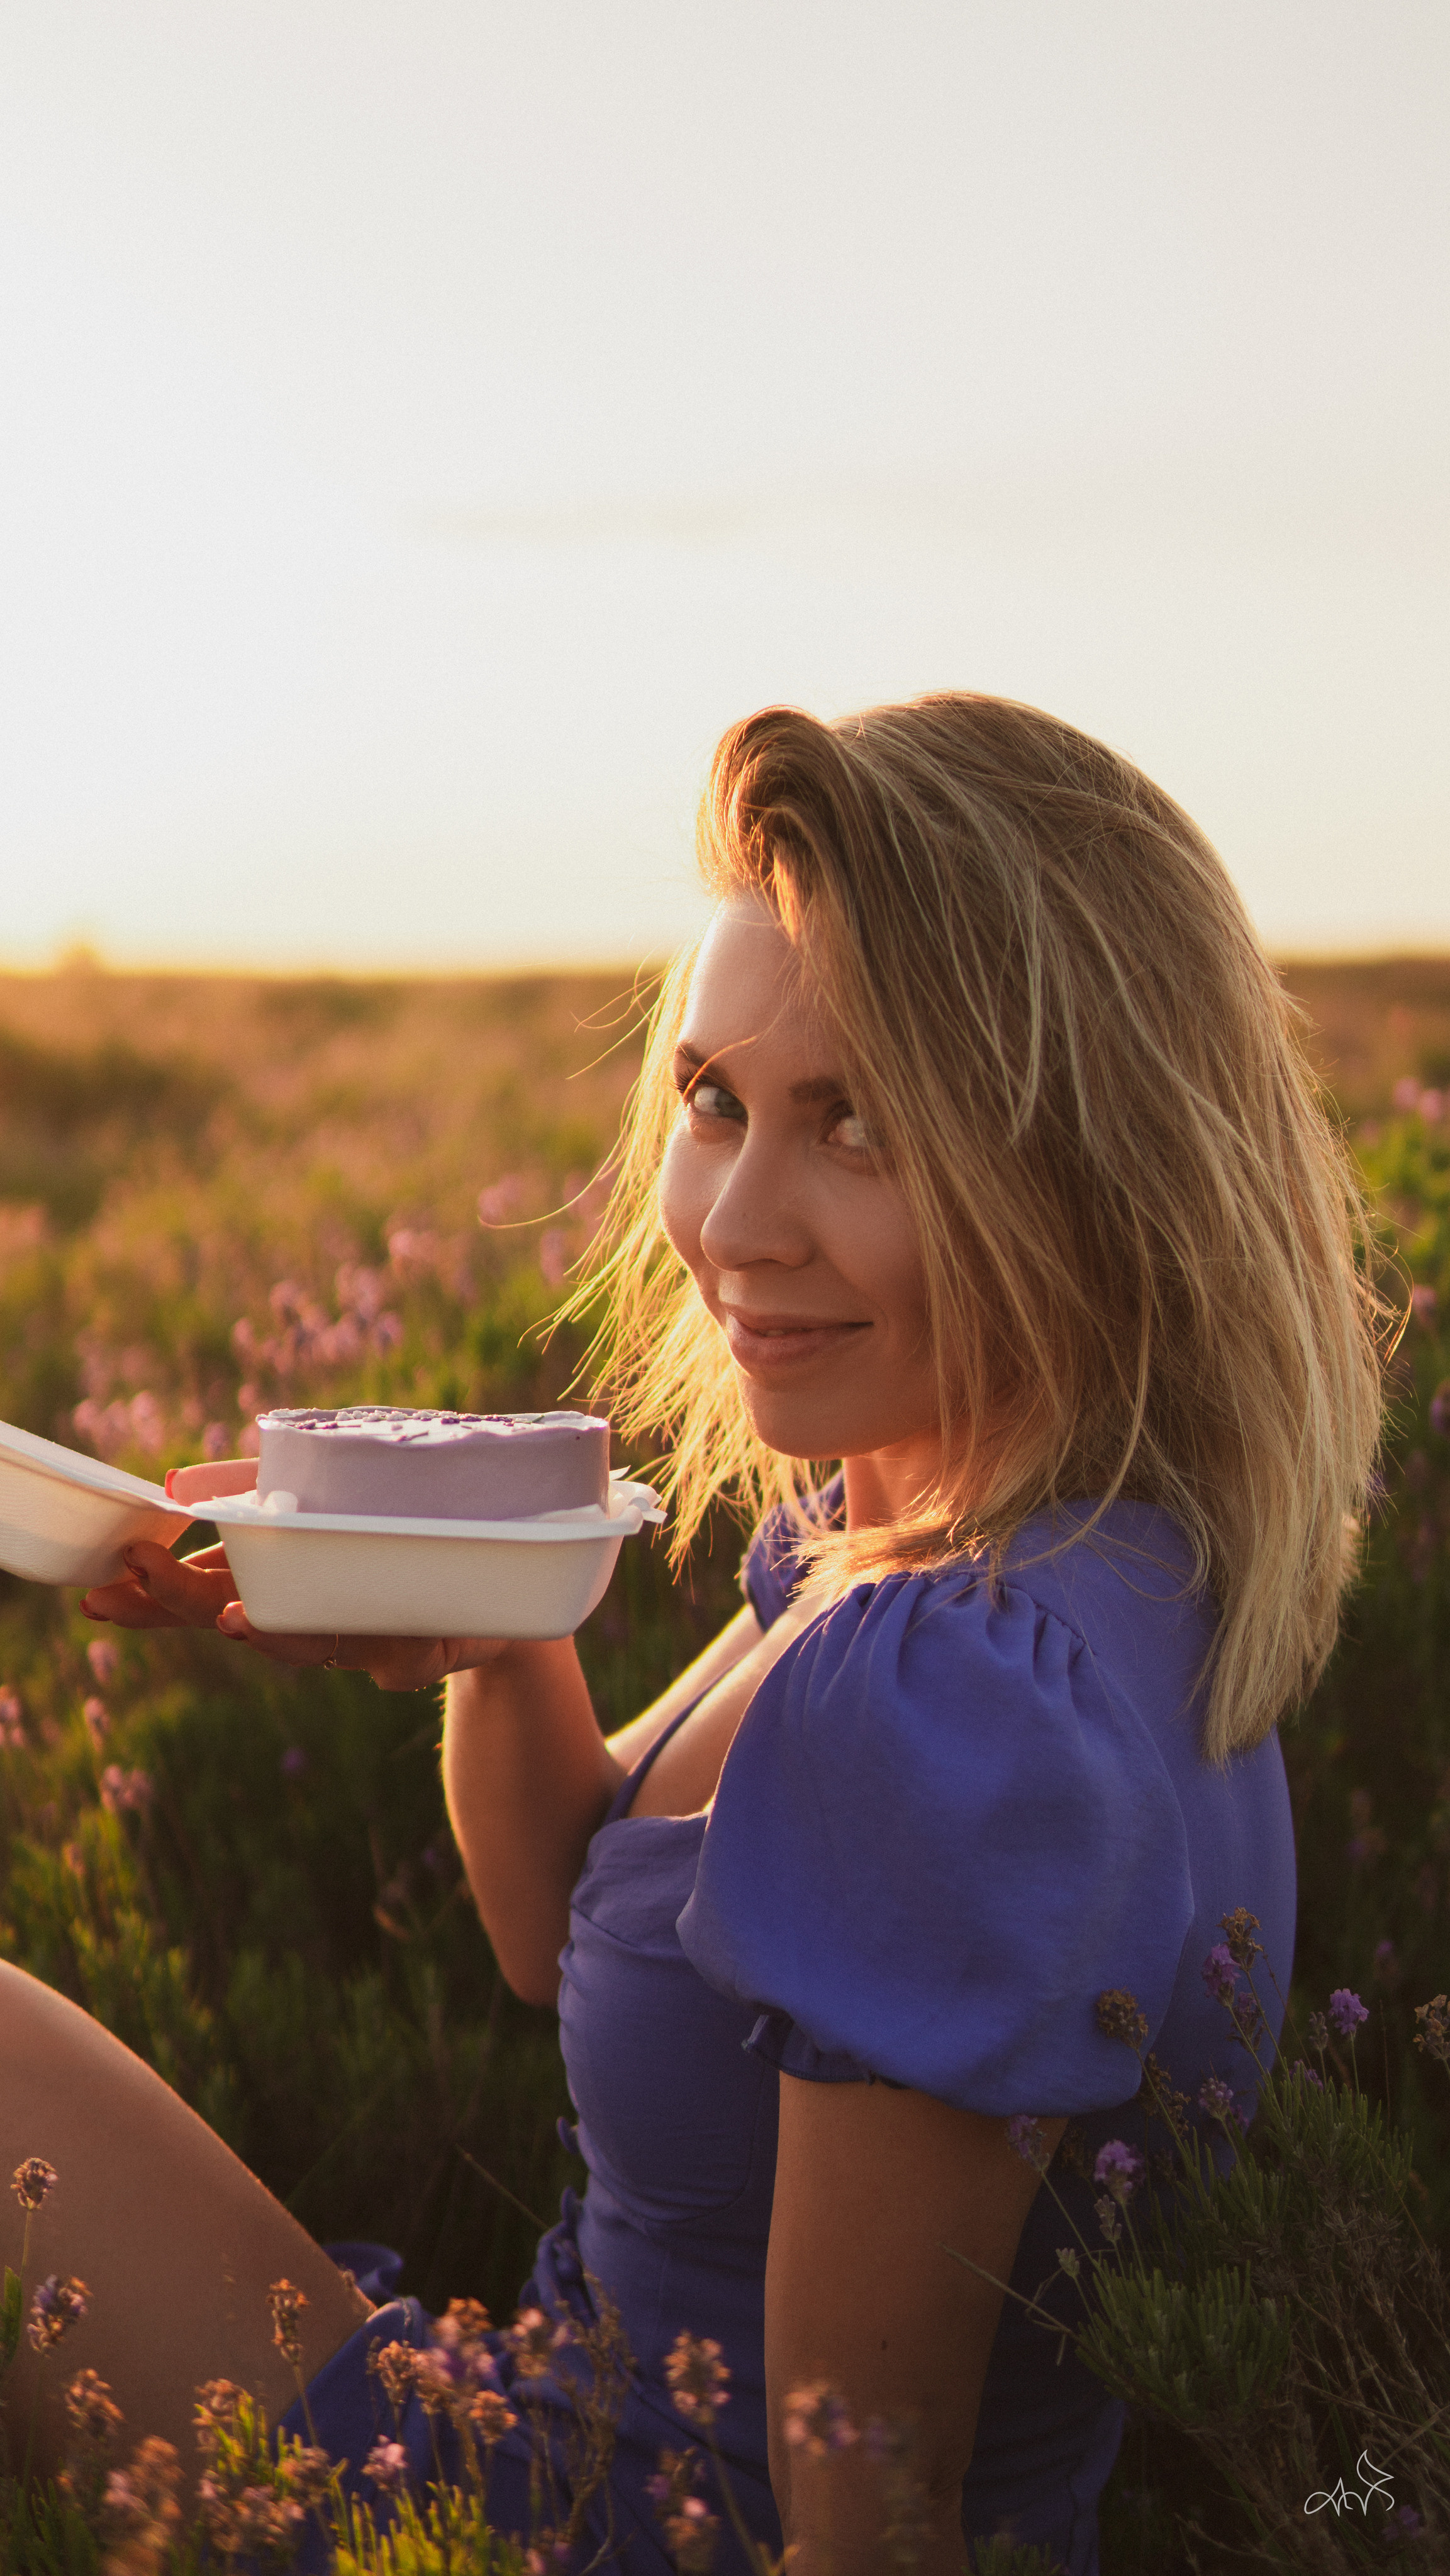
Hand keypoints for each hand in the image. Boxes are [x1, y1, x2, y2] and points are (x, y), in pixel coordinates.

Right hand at [80, 1458, 517, 1690]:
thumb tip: (177, 1485)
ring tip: (233, 1616)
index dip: (151, 1599)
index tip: (99, 1592)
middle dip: (182, 1606)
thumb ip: (254, 1488)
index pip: (204, 1594)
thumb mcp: (326, 1480)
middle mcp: (313, 1617)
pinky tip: (389, 1651)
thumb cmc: (396, 1517)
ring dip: (272, 1633)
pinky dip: (397, 1654)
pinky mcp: (426, 1651)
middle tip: (127, 1585)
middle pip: (236, 1618)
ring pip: (311, 1645)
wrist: (499, 1560)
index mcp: (282, 1579)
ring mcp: (365, 1637)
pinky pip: (407, 1657)